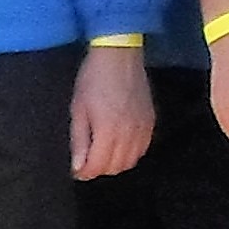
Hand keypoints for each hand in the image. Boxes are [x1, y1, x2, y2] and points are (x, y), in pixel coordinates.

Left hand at [70, 45, 155, 179]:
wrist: (120, 56)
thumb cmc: (93, 80)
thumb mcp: (79, 109)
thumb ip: (80, 141)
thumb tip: (78, 167)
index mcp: (109, 131)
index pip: (98, 166)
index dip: (85, 172)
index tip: (76, 169)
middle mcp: (129, 134)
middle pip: (116, 167)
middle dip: (99, 169)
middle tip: (87, 161)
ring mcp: (143, 128)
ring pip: (131, 161)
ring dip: (115, 163)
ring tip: (102, 154)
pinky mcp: (151, 121)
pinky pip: (143, 149)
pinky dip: (131, 154)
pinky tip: (120, 146)